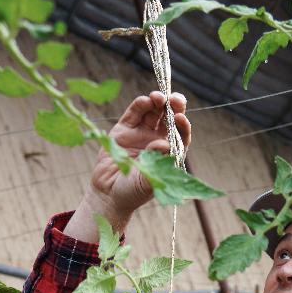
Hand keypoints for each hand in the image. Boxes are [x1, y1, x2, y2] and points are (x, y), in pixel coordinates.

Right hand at [64, 91, 190, 241]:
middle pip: (169, 119)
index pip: (180, 135)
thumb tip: (164, 143)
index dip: (182, 126)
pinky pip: (135, 113)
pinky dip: (141, 104)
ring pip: (153, 112)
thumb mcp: (148, 182)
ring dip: (158, 102)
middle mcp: (157, 141)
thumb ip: (156, 163)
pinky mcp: (124, 130)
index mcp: (168, 154)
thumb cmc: (132, 193)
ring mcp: (140, 134)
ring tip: (158, 98)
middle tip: (174, 100)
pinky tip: (145, 101)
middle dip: (174, 107)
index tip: (180, 118)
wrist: (108, 195)